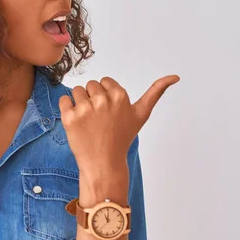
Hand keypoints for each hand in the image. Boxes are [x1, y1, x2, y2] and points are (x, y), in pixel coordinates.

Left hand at [58, 75, 179, 177]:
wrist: (104, 163)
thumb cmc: (122, 138)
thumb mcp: (141, 114)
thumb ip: (156, 92)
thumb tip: (175, 76)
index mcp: (119, 95)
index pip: (104, 82)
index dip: (105, 96)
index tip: (109, 112)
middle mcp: (103, 100)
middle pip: (90, 85)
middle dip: (93, 99)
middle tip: (99, 119)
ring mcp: (85, 109)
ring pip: (76, 91)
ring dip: (79, 103)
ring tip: (89, 121)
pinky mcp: (70, 118)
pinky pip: (64, 100)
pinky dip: (67, 109)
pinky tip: (77, 123)